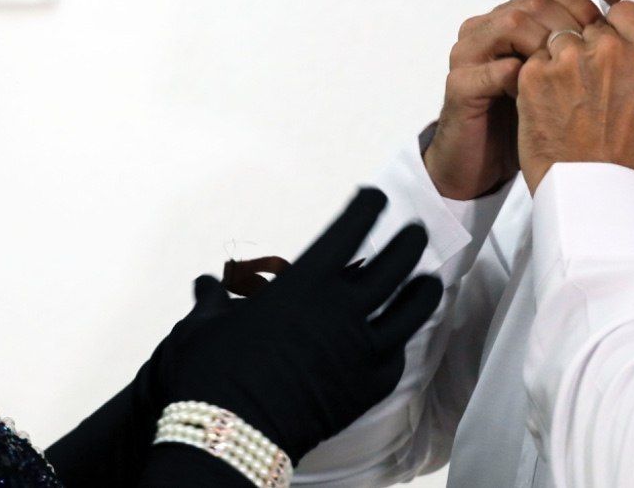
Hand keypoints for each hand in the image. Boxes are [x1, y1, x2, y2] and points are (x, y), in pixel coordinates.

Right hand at [160, 189, 443, 462]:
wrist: (230, 435)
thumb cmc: (212, 373)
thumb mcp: (205, 326)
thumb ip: (213, 300)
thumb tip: (205, 285)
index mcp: (305, 283)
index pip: (349, 230)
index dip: (368, 208)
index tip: (376, 197)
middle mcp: (342, 310)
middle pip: (393, 265)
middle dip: (409, 242)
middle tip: (417, 231)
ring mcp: (361, 350)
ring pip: (409, 311)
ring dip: (422, 291)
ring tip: (428, 280)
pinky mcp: (367, 388)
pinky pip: (395, 358)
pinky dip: (399, 344)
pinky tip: (400, 339)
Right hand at [426, 0, 602, 198]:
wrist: (483, 164)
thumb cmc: (528, 123)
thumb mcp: (554, 78)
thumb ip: (572, 49)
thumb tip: (621, 27)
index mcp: (504, 21)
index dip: (581, 7)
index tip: (610, 33)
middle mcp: (482, 30)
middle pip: (530, 3)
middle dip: (571, 25)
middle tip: (596, 53)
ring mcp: (467, 56)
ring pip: (511, 25)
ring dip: (551, 46)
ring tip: (574, 72)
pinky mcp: (459, 87)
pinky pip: (492, 71)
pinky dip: (524, 78)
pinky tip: (547, 96)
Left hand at [515, 0, 633, 192]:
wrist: (593, 192)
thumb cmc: (629, 155)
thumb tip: (622, 38)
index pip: (624, 11)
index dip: (612, 29)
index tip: (606, 50)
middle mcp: (611, 47)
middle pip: (587, 25)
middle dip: (583, 48)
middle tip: (584, 86)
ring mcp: (570, 58)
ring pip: (556, 39)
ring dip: (556, 61)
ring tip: (565, 99)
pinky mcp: (535, 73)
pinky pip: (532, 60)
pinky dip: (534, 79)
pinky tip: (546, 107)